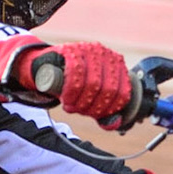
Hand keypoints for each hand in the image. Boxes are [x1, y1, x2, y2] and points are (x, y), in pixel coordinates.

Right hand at [17, 43, 132, 123]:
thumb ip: (103, 110)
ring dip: (81, 102)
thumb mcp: (92, 96)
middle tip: (80, 112)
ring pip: (93, 83)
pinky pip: (76, 72)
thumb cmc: (75, 82)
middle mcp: (107, 55)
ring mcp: (89, 50)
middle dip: (92, 107)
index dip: (109, 110)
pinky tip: (66, 98)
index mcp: (118, 65)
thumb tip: (114, 123)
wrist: (50, 65)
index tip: (95, 115)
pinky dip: (71, 91)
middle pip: (108, 90)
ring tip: (71, 107)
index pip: (122, 93)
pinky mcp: (72, 50)